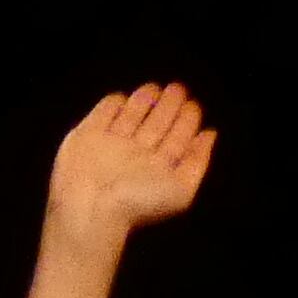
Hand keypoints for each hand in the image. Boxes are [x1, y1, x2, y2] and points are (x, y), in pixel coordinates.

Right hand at [46, 82, 212, 250]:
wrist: (91, 209)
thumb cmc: (136, 204)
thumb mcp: (181, 191)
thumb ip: (197, 162)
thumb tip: (210, 134)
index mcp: (158, 168)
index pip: (177, 137)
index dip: (187, 119)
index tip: (192, 105)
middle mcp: (137, 156)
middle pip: (157, 122)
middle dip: (170, 104)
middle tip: (177, 89)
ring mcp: (112, 145)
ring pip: (132, 114)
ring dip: (144, 98)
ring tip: (154, 88)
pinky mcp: (88, 136)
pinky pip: (104, 112)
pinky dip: (114, 103)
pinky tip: (123, 99)